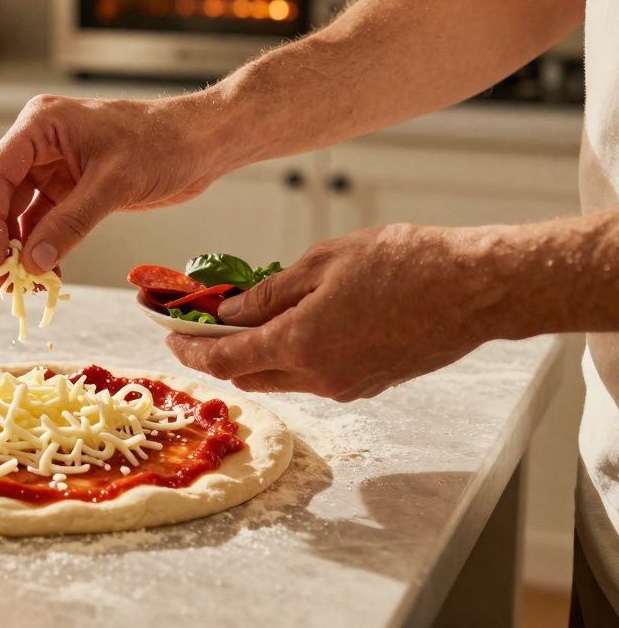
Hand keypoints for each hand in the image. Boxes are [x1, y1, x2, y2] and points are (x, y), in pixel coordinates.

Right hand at [0, 92, 237, 282]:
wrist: (200, 143)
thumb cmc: (164, 143)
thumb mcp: (114, 184)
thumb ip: (70, 223)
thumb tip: (32, 263)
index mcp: (40, 125)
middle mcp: (38, 144)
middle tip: (3, 281)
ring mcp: (50, 167)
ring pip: (14, 213)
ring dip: (17, 250)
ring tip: (23, 287)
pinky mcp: (67, 188)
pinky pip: (41, 223)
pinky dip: (40, 250)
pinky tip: (46, 277)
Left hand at [167, 224, 514, 400]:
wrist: (477, 289)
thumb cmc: (407, 264)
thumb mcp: (323, 262)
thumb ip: (270, 292)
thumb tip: (230, 313)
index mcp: (301, 345)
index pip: (226, 361)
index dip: (191, 353)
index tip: (171, 339)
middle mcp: (320, 377)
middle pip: (250, 376)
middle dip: (220, 354)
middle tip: (203, 326)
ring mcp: (347, 385)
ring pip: (283, 378)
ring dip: (258, 356)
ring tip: (248, 319)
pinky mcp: (370, 384)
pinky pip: (315, 376)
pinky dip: (293, 357)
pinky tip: (295, 325)